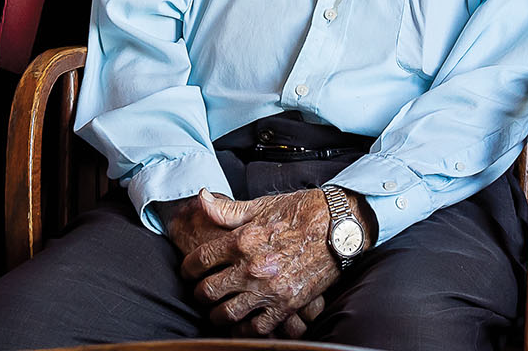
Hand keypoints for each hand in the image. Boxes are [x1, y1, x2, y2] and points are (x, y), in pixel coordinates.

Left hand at [180, 187, 344, 335]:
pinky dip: (244, 329)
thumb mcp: (262, 205)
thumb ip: (228, 209)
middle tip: (202, 291)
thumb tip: (201, 198)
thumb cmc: (301, 213)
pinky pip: (257, 327)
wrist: (339, 227)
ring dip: (217, 314)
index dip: (188, 268)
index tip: (189, 271)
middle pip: (208, 291)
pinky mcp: (287, 304)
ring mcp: (270, 289)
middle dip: (200, 293)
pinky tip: (241, 323)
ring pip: (227, 314)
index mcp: (243, 240)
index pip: (200, 260)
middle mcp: (252, 267)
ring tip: (218, 309)